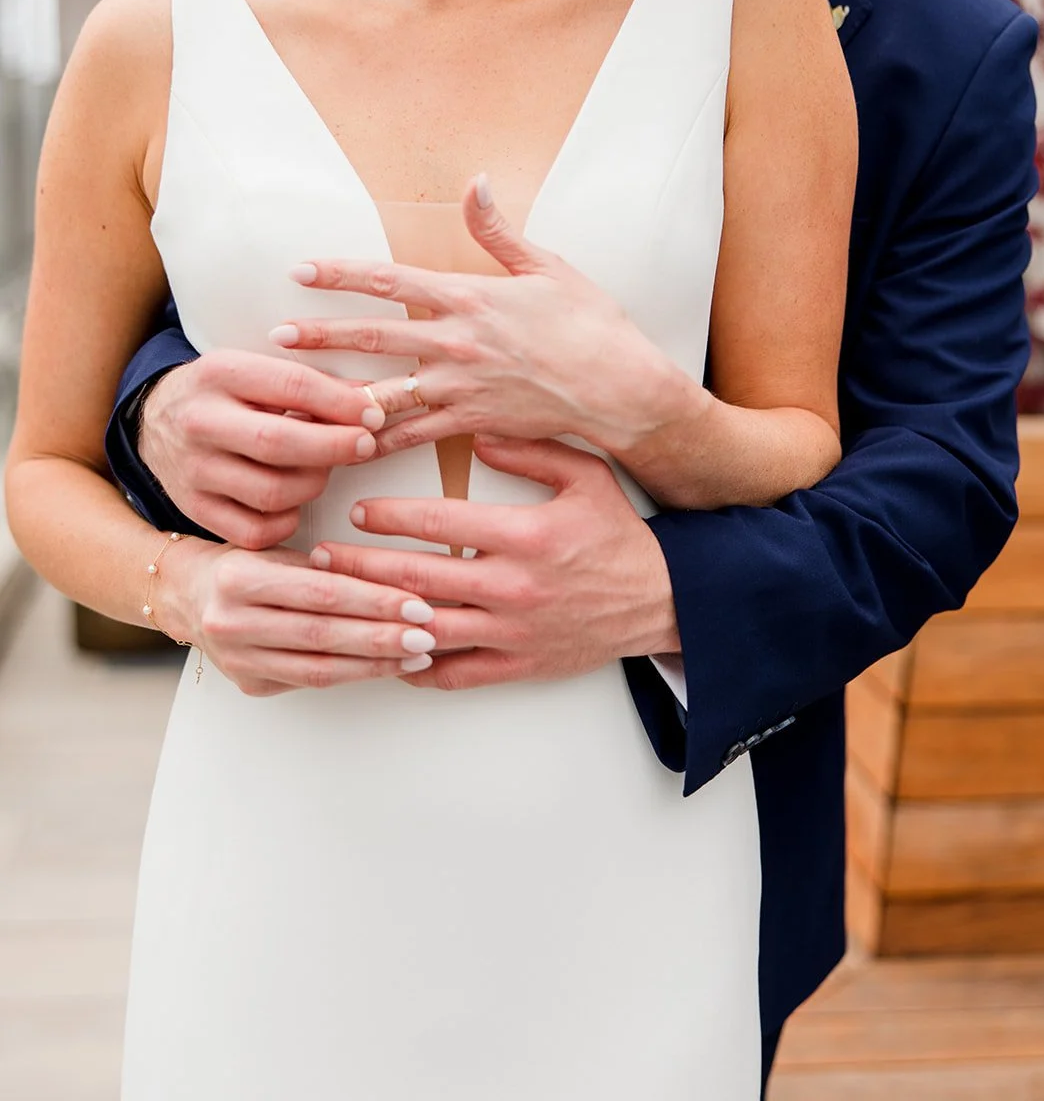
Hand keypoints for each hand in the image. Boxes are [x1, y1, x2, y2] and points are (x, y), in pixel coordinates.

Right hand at [138, 351, 385, 548]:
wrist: (154, 422)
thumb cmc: (225, 394)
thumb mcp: (256, 371)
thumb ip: (311, 384)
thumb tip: (370, 401)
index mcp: (219, 373)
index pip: (291, 386)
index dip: (341, 403)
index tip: (372, 414)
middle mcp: (200, 421)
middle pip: (279, 443)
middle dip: (334, 447)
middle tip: (364, 445)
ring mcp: (193, 470)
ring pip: (271, 492)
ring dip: (313, 484)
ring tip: (324, 470)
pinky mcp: (193, 508)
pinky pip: (254, 531)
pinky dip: (286, 522)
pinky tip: (295, 503)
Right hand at [171, 537, 439, 697]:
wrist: (186, 595)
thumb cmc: (244, 565)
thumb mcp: (276, 551)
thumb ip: (325, 568)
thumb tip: (395, 581)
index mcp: (239, 579)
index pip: (321, 593)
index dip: (373, 600)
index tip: (417, 603)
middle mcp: (231, 623)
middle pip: (323, 635)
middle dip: (382, 636)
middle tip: (429, 635)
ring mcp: (237, 660)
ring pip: (319, 668)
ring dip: (374, 664)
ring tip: (417, 656)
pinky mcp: (248, 684)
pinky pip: (310, 682)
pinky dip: (352, 674)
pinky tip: (384, 667)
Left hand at [269, 175, 699, 459]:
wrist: (619, 388)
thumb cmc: (590, 324)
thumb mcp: (547, 266)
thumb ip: (498, 230)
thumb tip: (475, 182)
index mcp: (469, 297)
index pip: (390, 279)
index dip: (341, 273)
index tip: (302, 270)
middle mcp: (456, 342)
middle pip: (372, 335)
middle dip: (320, 334)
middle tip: (274, 334)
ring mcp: (459, 387)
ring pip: (382, 389)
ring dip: (335, 391)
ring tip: (294, 394)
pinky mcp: (469, 422)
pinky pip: (411, 436)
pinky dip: (375, 440)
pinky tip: (342, 445)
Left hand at [309, 435, 679, 691]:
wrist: (662, 601)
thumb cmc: (619, 535)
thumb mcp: (587, 476)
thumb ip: (533, 449)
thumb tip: (479, 430)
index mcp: (526, 535)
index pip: (441, 522)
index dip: (391, 516)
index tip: (358, 510)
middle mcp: (513, 587)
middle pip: (416, 578)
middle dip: (360, 567)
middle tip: (319, 557)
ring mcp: (512, 633)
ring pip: (424, 628)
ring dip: (374, 617)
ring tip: (336, 604)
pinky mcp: (517, 666)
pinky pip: (453, 674)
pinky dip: (413, 667)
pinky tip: (383, 653)